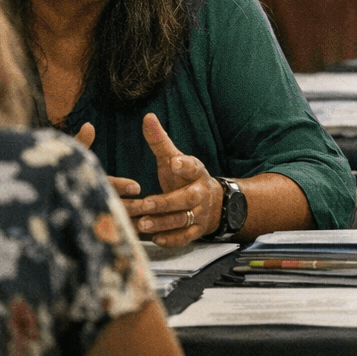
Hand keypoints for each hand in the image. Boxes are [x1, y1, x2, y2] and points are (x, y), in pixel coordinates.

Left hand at [115, 114, 222, 246]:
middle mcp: (200, 194)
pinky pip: (185, 237)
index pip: (193, 167)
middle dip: (165, 203)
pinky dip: (171, 239)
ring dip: (163, 223)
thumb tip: (147, 116)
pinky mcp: (196, 231)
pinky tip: (156, 238)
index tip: (175, 162)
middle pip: (185, 199)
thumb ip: (160, 141)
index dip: (185, 165)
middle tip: (145, 204)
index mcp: (196, 173)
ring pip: (183, 220)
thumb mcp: (175, 159)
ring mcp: (199, 214)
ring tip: (143, 224)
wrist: (214, 204)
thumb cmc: (185, 179)